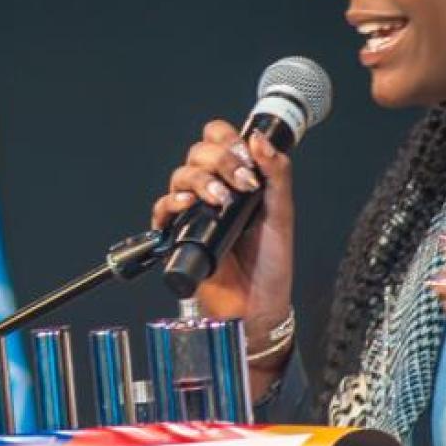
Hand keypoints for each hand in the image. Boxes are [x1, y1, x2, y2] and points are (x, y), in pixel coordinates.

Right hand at [150, 120, 294, 356]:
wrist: (258, 306)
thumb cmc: (271, 264)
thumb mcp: (282, 215)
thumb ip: (276, 174)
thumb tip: (260, 138)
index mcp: (238, 179)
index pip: (221, 139)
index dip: (229, 139)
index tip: (246, 157)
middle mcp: (215, 190)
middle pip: (199, 152)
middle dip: (220, 160)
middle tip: (241, 182)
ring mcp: (195, 211)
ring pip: (181, 175)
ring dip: (200, 179)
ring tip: (221, 199)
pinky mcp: (179, 234)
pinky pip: (162, 209)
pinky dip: (171, 201)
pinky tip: (188, 204)